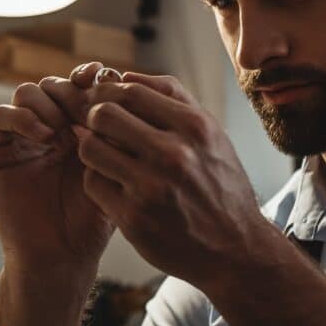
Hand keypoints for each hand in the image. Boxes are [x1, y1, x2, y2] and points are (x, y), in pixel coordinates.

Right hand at [0, 62, 115, 295]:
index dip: (94, 78)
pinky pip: (1, 115)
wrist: (60, 255)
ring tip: (64, 132)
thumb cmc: (91, 220)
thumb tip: (121, 91)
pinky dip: (22, 117)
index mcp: (79, 128)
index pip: (82, 85)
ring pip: (28, 92)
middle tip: (86, 114)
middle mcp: (49, 127)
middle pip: (55, 82)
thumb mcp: (113, 171)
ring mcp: (22, 137)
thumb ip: (116, 134)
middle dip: (72, 92)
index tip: (107, 85)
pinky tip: (45, 137)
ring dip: (49, 103)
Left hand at [75, 72, 271, 290]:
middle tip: (100, 129)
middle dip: (95, 118)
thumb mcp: (210, 133)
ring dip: (92, 148)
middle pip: (103, 114)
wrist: (235, 249)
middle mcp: (173, 154)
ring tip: (106, 156)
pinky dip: (98, 180)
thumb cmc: (219, 184)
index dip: (108, 93)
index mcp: (194, 127)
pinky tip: (114, 184)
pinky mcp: (133, 217)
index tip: (105, 102)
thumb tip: (123, 76)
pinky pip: (93, 183)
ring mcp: (151, 187)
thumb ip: (171, 97)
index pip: (130, 91)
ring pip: (90, 147)